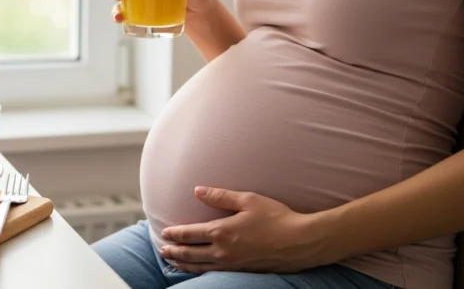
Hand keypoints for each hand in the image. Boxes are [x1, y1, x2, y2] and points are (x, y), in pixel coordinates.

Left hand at [159, 187, 332, 273]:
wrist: (301, 242)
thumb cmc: (276, 217)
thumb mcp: (248, 200)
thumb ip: (220, 196)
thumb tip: (197, 191)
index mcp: (222, 231)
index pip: (190, 234)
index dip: (175, 234)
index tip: (164, 233)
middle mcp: (223, 251)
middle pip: (190, 253)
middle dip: (174, 251)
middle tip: (162, 249)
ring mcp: (233, 264)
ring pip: (200, 266)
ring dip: (184, 263)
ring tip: (172, 262)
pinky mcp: (242, 272)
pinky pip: (214, 273)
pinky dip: (200, 271)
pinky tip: (198, 269)